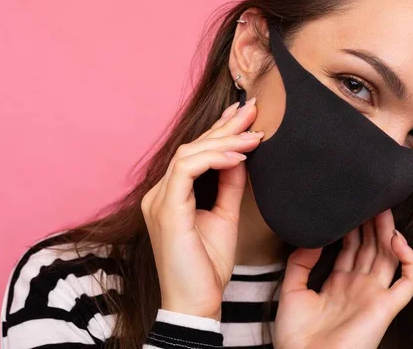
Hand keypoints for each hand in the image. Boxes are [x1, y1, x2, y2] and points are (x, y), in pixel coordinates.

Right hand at [141, 98, 262, 320]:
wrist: (196, 304)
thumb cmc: (207, 266)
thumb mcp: (225, 217)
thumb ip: (229, 186)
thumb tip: (241, 157)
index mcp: (171, 195)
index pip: (194, 154)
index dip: (219, 132)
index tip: (244, 115)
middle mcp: (160, 193)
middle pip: (192, 147)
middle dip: (224, 126)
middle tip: (252, 108)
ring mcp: (159, 200)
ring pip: (188, 153)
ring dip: (224, 140)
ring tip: (254, 133)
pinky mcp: (165, 209)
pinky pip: (187, 170)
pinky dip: (214, 159)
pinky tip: (239, 155)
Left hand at [274, 209, 412, 348]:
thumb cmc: (296, 336)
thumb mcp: (292, 290)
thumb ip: (300, 263)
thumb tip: (313, 239)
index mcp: (338, 284)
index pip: (351, 248)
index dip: (354, 228)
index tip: (350, 206)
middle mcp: (359, 287)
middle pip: (372, 248)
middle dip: (372, 224)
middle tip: (370, 199)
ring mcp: (375, 296)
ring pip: (390, 257)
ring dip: (390, 232)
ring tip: (383, 208)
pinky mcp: (387, 307)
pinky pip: (409, 281)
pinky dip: (409, 259)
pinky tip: (396, 239)